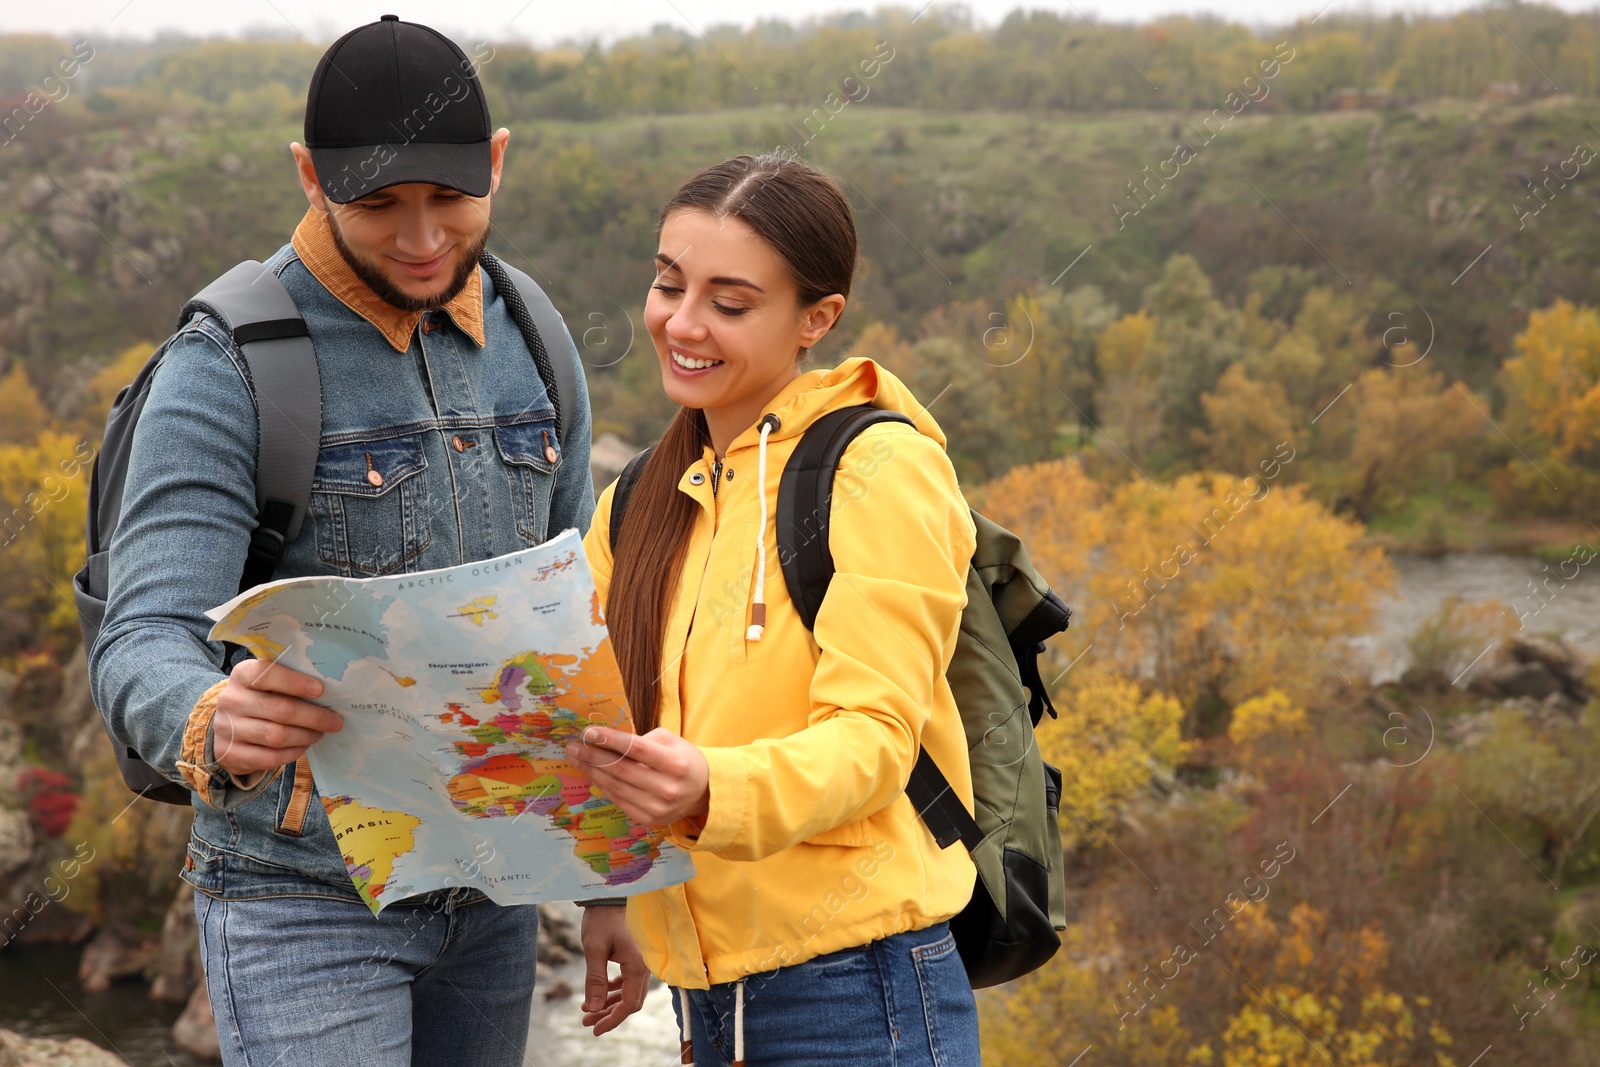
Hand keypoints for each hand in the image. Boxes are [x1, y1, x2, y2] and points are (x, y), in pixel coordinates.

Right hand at [212, 658, 341, 776]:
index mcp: (242, 675)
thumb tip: (328, 692)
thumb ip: (290, 683)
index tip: (320, 690)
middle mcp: (231, 700)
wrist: (228, 726)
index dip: (295, 682)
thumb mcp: (267, 684)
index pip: (266, 674)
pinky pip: (269, 757)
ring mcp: (226, 729)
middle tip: (334, 721)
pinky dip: (292, 753)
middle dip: (313, 717)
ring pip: (276, 736)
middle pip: (280, 709)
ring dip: (305, 736)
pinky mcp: (230, 753)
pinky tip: (303, 745)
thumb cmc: (260, 699)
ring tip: (319, 733)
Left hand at [565, 727, 709, 826]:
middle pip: (621, 770)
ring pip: (616, 787)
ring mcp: (657, 807)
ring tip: (577, 758)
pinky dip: (603, 786)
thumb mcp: (672, 741)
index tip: (588, 732)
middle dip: (593, 756)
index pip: (637, 749)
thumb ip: (643, 740)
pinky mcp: (649, 819)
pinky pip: (619, 800)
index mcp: (675, 763)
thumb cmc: (684, 759)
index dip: (610, 740)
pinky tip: (593, 774)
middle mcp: (667, 787)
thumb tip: (607, 743)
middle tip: (574, 746)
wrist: (704, 791)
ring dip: (593, 772)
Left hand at [579, 905, 648, 1035]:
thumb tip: (594, 1008)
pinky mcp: (634, 957)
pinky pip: (628, 981)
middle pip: (630, 1002)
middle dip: (609, 1014)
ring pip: (629, 993)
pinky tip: (600, 992)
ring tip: (587, 1010)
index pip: (629, 1004)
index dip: (613, 1020)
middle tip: (586, 1021)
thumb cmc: (602, 919)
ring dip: (610, 1004)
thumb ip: (595, 980)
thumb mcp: (594, 949)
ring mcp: (641, 962)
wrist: (609, 897)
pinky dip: (614, 990)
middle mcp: (644, 967)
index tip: (595, 1029)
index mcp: (637, 966)